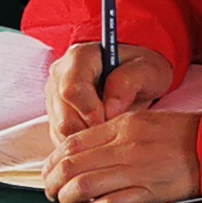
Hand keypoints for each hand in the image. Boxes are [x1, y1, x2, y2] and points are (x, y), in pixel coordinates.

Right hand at [45, 39, 176, 144]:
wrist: (136, 75)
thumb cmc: (143, 70)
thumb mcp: (147, 70)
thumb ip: (128, 83)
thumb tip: (110, 109)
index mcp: (79, 58)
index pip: (72, 90)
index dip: (90, 112)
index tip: (111, 123)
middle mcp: (60, 75)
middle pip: (63, 116)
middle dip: (90, 131)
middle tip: (115, 135)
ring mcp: (54, 96)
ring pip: (61, 131)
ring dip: (86, 140)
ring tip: (111, 134)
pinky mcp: (55, 114)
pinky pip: (61, 138)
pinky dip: (82, 144)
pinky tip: (102, 138)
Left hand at [45, 106, 201, 202]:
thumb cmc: (181, 134)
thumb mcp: (143, 120)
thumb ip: (111, 132)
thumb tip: (80, 150)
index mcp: (122, 127)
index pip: (71, 144)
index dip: (52, 160)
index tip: (49, 170)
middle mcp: (125, 148)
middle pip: (71, 166)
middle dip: (52, 182)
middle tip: (52, 190)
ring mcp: (136, 172)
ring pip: (83, 186)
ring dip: (67, 197)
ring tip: (67, 202)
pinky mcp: (148, 194)